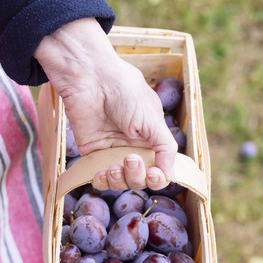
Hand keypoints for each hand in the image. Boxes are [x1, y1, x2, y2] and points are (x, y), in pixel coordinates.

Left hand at [34, 18, 176, 190]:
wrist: (92, 80)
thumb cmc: (125, 92)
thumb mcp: (154, 120)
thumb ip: (165, 149)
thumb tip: (170, 176)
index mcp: (150, 141)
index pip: (158, 171)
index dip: (157, 178)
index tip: (154, 174)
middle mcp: (132, 149)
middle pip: (138, 180)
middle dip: (136, 176)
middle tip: (130, 159)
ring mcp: (111, 153)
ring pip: (119, 183)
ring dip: (119, 181)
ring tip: (113, 167)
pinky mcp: (92, 154)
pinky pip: (98, 179)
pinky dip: (101, 182)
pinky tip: (102, 173)